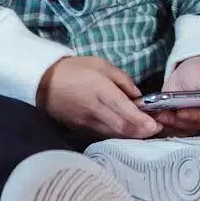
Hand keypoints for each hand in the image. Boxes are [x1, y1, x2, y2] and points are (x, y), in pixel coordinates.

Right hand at [36, 56, 161, 138]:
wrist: (43, 81)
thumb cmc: (75, 69)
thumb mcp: (102, 66)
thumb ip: (123, 81)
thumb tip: (138, 97)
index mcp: (100, 91)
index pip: (124, 110)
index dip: (141, 120)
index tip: (155, 124)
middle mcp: (94, 110)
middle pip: (121, 127)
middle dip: (142, 132)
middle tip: (156, 129)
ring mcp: (86, 122)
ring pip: (114, 134)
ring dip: (132, 135)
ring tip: (146, 130)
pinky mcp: (80, 129)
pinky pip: (103, 134)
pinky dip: (118, 135)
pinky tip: (128, 130)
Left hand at [155, 56, 199, 135]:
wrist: (187, 77)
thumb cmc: (198, 75)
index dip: (193, 116)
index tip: (180, 112)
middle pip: (190, 126)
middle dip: (175, 121)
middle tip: (162, 114)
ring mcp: (190, 124)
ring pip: (178, 128)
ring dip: (166, 122)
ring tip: (155, 113)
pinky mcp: (177, 124)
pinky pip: (169, 127)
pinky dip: (161, 121)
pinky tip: (153, 114)